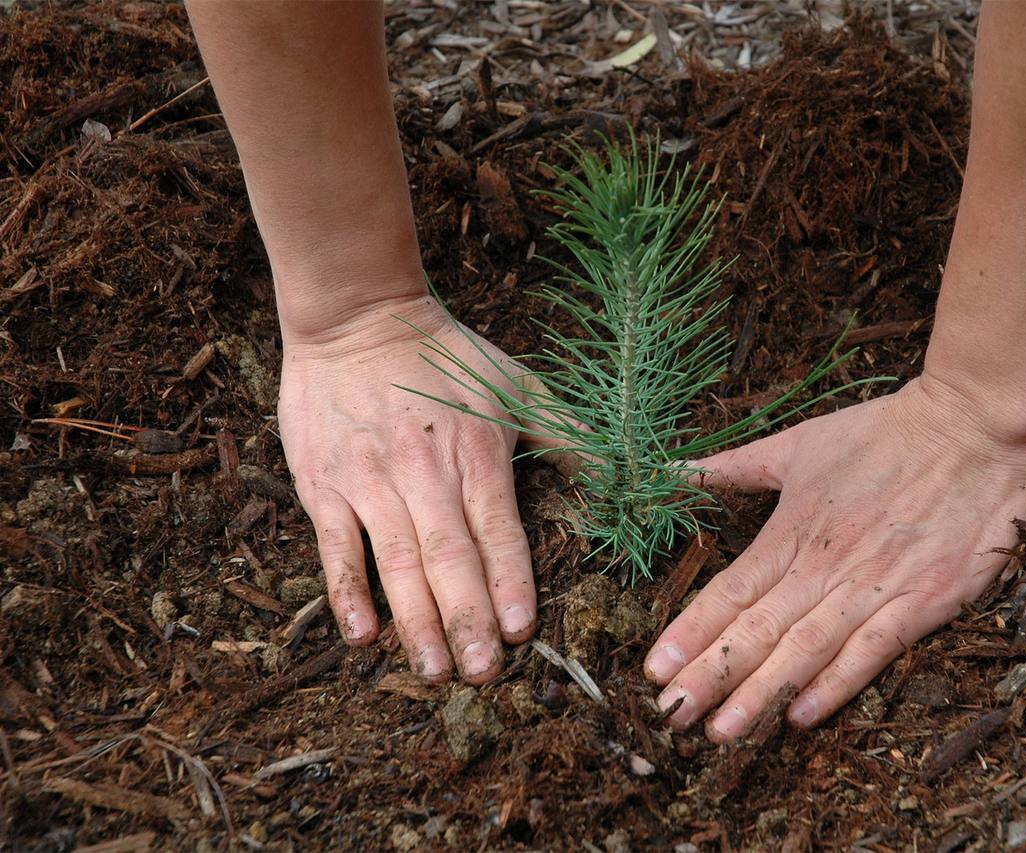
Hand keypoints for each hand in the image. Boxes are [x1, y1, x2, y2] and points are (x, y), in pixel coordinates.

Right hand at [279, 294, 535, 683]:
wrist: (356, 316)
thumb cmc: (445, 354)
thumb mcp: (517, 384)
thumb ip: (569, 434)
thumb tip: (626, 475)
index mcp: (476, 452)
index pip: (497, 529)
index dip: (509, 581)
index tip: (522, 631)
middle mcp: (424, 471)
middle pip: (449, 556)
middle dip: (467, 619)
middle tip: (483, 674)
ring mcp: (370, 480)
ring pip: (396, 561)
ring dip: (416, 620)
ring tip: (434, 670)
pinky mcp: (325, 483)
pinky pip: (335, 546)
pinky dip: (347, 592)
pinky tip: (363, 634)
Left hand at [644, 375, 1025, 738]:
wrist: (974, 425)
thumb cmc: (884, 432)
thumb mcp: (800, 442)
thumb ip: (735, 466)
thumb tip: (674, 471)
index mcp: (792, 529)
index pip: (730, 591)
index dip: (690, 633)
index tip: (653, 670)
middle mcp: (826, 564)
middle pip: (758, 630)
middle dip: (711, 676)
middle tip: (671, 716)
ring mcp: (875, 585)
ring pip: (806, 649)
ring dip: (761, 693)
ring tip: (722, 732)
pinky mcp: (925, 601)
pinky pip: (873, 651)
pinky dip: (836, 685)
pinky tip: (801, 717)